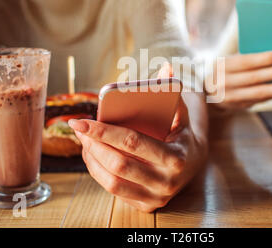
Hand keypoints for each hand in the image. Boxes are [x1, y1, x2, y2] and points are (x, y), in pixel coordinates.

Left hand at [69, 65, 207, 212]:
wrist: (194, 163)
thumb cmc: (180, 132)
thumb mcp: (180, 113)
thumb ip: (172, 91)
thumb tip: (165, 66)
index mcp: (176, 157)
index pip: (133, 143)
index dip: (103, 131)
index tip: (81, 120)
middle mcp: (167, 182)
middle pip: (118, 164)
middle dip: (93, 144)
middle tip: (78, 127)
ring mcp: (156, 197)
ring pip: (112, 180)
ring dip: (91, 159)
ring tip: (82, 139)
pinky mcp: (146, 205)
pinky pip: (113, 191)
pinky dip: (97, 172)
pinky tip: (91, 155)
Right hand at [208, 51, 271, 109]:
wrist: (209, 91)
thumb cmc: (226, 71)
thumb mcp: (230, 61)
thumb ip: (248, 60)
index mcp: (222, 65)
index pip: (246, 61)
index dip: (265, 58)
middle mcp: (224, 82)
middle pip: (254, 78)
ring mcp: (231, 97)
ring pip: (259, 93)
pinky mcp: (239, 106)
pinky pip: (260, 100)